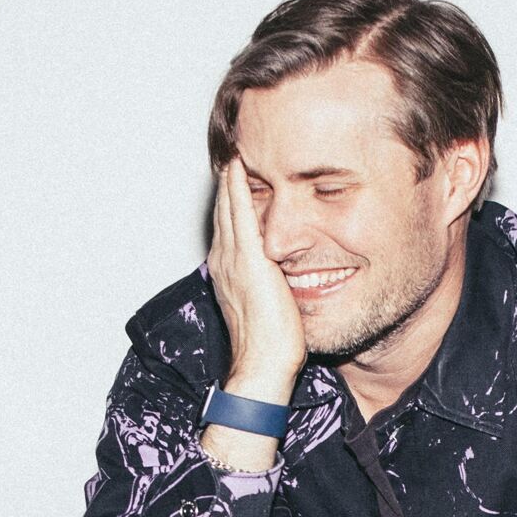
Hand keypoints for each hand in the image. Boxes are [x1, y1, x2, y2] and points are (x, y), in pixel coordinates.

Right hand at [208, 157, 306, 389]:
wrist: (264, 365)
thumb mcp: (275, 307)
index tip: (238, 179)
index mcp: (231, 273)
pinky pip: (239, 214)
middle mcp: (226, 262)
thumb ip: (277, 286)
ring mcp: (233, 259)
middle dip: (228, 184)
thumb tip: (291, 278)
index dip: (233, 202)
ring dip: (230, 178)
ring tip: (233, 151)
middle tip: (232, 155)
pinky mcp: (247, 260)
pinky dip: (236, 188)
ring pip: (228, 207)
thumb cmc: (274, 347)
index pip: (232, 228)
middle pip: (225, 212)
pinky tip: (238, 166)